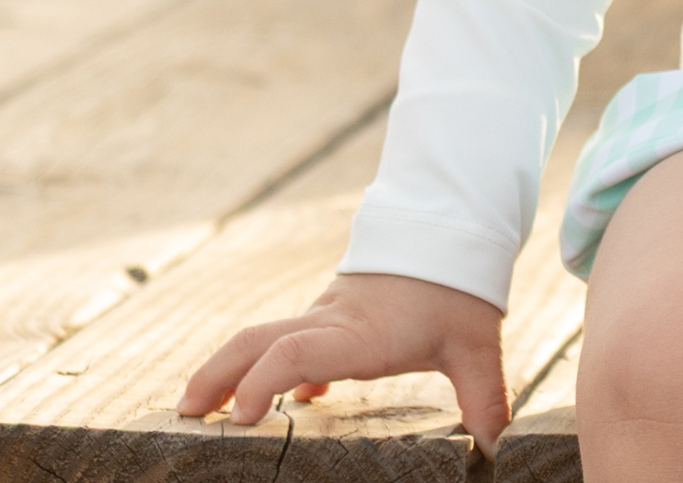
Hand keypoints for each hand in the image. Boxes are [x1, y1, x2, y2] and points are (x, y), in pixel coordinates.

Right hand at [178, 271, 510, 456]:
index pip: (297, 350)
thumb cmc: (460, 289)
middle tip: (183, 416)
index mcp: (359, 331)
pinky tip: (277, 407)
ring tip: (198, 412)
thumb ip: (484, 398)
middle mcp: (331, 322)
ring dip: (227, 370)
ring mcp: (325, 317)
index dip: (263, 382)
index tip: (239, 418)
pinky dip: (266, 371)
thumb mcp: (476, 344)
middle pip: (257, 340)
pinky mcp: (331, 318)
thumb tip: (498, 453)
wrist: (453, 229)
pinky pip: (286, 343)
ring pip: (262, 338)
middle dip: (216, 375)